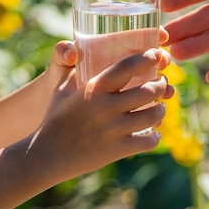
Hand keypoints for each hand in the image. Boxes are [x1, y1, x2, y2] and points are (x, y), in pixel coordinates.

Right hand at [37, 46, 173, 179]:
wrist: (46, 155)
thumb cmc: (55, 119)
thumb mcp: (62, 90)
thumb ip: (75, 72)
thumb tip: (81, 53)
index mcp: (94, 88)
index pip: (127, 66)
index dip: (147, 58)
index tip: (157, 55)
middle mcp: (106, 107)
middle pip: (149, 90)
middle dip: (161, 85)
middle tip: (161, 84)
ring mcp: (113, 129)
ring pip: (153, 115)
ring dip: (160, 110)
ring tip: (159, 108)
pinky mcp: (117, 150)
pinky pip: (149, 141)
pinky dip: (155, 137)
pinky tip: (152, 133)